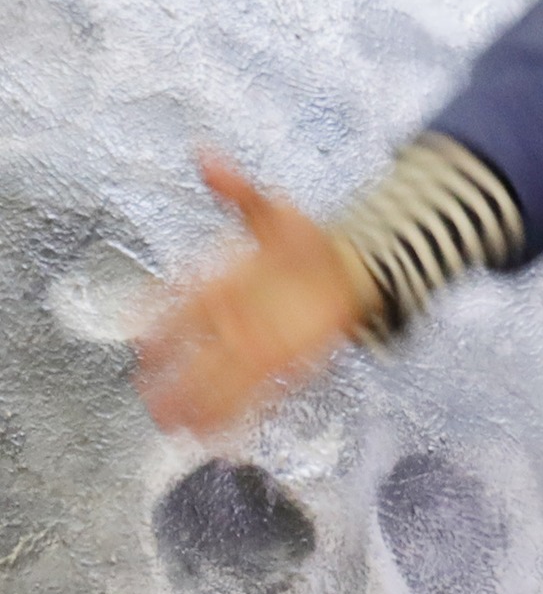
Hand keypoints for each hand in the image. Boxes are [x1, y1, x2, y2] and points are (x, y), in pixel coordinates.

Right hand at [133, 155, 372, 434]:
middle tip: (146, 396)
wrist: (352, 266)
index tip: (140, 340)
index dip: (158, 324)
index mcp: (220, 284)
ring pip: (219, 381)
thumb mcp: (271, 212)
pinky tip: (223, 438)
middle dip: (170, 377)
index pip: (179, 306)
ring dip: (198, 404)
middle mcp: (232, 320)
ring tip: (174, 427)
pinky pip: (258, 397)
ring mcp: (255, 346)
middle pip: (194, 354)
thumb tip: (204, 155)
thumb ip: (237, 190)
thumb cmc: (303, 242)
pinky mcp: (283, 365)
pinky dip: (241, 418)